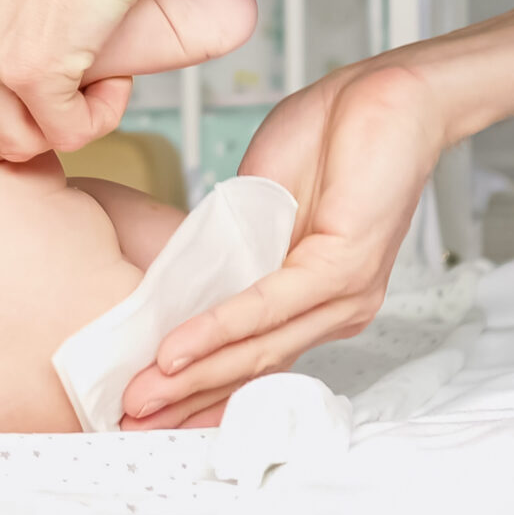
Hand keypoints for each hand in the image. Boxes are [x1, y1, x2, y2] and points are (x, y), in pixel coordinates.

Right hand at [120, 61, 452, 429]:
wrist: (384, 92)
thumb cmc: (330, 138)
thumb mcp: (260, 202)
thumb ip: (230, 249)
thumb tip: (187, 280)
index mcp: (316, 299)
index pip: (250, 357)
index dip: (195, 387)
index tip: (143, 408)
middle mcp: (334, 310)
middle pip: (250, 368)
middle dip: (183, 400)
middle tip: (128, 422)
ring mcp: (343, 295)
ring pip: (257, 347)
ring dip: (192, 376)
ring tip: (142, 395)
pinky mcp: (343, 267)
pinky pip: (269, 305)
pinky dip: (218, 327)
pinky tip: (178, 347)